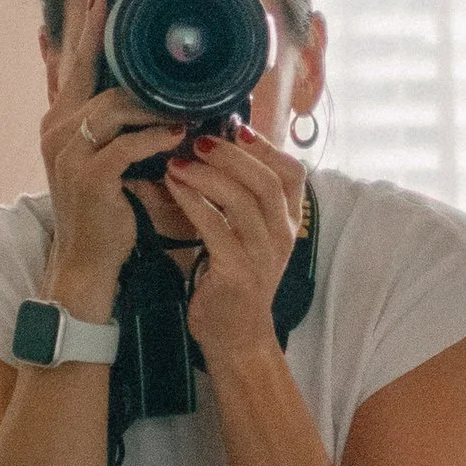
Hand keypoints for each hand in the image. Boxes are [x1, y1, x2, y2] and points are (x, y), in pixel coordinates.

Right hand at [37, 0, 177, 312]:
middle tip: (162, 53)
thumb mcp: (106, 156)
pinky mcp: (89, 177)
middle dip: (128, 62)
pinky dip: (155, 138)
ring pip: (114, 108)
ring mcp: (69, 153)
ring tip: (186, 107)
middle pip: (94, 78)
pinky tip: (177, 136)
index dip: (88, 29)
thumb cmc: (106, 205)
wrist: (89, 258)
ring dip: (154, 106)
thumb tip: (145, 91)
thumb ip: (118, 121)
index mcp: (60, 121)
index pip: (74, 65)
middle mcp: (58, 131)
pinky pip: (126, 145)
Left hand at [166, 122, 307, 365]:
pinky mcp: (237, 272)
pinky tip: (173, 186)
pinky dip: (193, 201)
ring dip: (207, 174)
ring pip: (242, 199)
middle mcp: (282, 236)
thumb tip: (208, 153)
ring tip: (178, 161)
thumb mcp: (245, 238)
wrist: (235, 338)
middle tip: (197, 139)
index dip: (266, 146)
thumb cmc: (234, 282)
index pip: (292, 173)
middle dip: (230, 155)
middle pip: (266, 180)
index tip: (236, 127)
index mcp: (288, 224)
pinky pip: (215, 226)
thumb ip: (237, 202)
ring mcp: (263, 255)